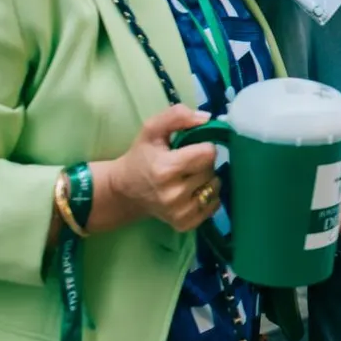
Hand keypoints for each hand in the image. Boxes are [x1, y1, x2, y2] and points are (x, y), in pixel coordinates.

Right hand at [99, 105, 219, 231]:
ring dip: (207, 180)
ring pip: (215, 188)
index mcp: (165, 168)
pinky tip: (192, 191)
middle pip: (212, 170)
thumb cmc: (140, 157)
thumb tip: (207, 118)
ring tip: (189, 177)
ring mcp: (179, 212)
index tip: (192, 147)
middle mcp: (174, 194)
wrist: (125, 191)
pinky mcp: (185, 224)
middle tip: (187, 163)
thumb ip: (176, 116)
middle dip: (204, 163)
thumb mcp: (151, 130)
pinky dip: (208, 197)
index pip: (208, 153)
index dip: (204, 146)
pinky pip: (213, 206)